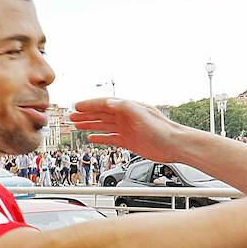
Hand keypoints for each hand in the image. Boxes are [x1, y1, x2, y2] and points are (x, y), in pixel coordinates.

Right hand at [69, 98, 188, 162]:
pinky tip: (92, 138)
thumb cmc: (162, 129)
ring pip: (103, 126)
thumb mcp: (141, 113)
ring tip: (76, 126)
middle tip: (71, 116)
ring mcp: (127, 129)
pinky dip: (100, 138)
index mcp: (127, 108)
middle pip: (101, 114)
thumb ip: (123, 106)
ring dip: (89, 125)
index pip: (104, 104)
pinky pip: (110, 138)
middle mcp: (126, 117)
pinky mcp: (129, 142)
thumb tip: (108, 102)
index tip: (76, 106)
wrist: (175, 145)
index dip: (89, 105)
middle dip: (85, 115)